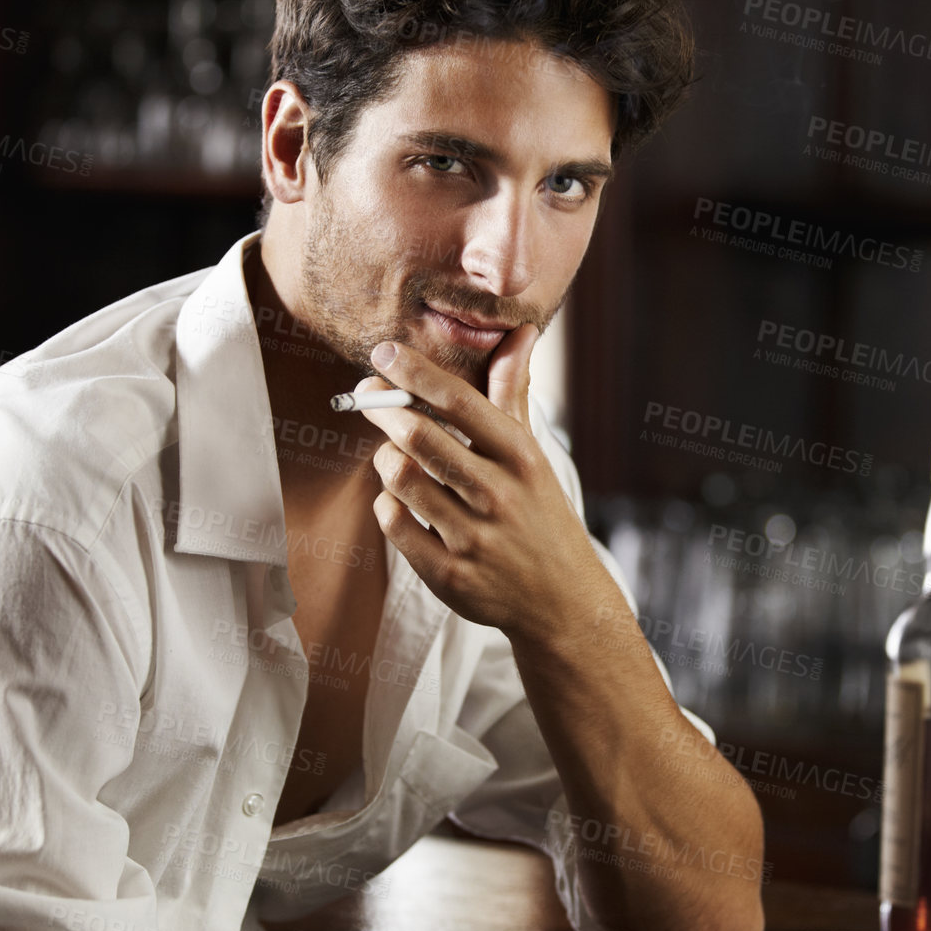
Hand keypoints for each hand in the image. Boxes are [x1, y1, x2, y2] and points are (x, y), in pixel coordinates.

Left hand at [356, 330, 610, 639]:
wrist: (562, 601)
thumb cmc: (539, 514)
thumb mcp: (532, 454)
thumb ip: (514, 392)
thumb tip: (519, 330)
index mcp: (521, 457)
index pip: (459, 401)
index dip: (413, 371)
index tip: (383, 353)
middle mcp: (499, 495)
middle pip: (418, 435)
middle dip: (381, 408)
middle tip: (367, 397)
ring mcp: (473, 538)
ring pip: (398, 476)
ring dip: (384, 457)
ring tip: (393, 454)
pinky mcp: (448, 575)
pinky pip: (392, 522)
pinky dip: (385, 503)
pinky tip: (399, 499)